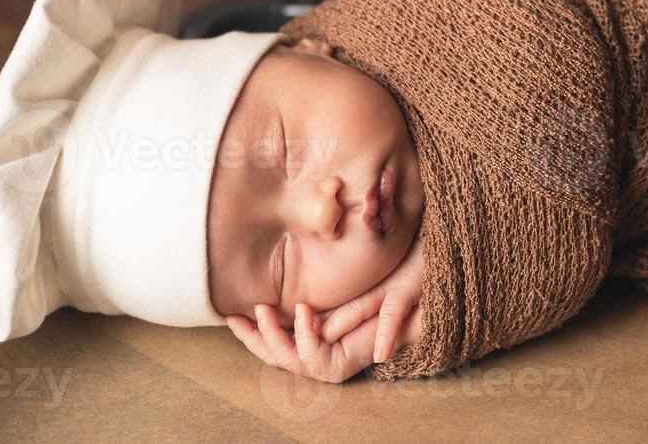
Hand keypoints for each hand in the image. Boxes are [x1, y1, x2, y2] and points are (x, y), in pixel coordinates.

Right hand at [225, 234, 425, 381]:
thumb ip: (315, 289)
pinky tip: (301, 312)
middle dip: (252, 338)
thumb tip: (282, 279)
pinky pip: (314, 357)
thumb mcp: (341, 286)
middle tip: (233, 319)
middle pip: (274, 356)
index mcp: (316, 341)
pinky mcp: (343, 367)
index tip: (230, 314)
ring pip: (288, 360)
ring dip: (273, 337)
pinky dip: (304, 335)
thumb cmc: (383, 284)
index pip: (274, 344)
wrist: (416, 290)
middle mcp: (320, 358)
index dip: (251, 332)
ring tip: (263, 310)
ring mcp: (330, 366)